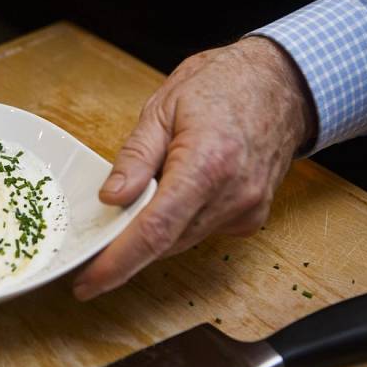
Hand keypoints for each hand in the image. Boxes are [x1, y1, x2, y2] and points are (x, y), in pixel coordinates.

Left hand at [73, 37, 316, 299]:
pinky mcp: (251, 217)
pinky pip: (199, 232)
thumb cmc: (222, 85)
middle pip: (165, 242)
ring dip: (151, 233)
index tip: (88, 282)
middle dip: (125, 248)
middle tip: (93, 240)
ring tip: (133, 202)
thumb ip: (135, 157)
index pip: (154, 230)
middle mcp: (234, 195)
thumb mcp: (162, 108)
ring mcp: (247, 210)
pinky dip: (176, 223)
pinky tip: (172, 194)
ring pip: (180, 241)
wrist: (279, 84)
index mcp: (207, 164)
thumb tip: (111, 198)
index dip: (116, 262)